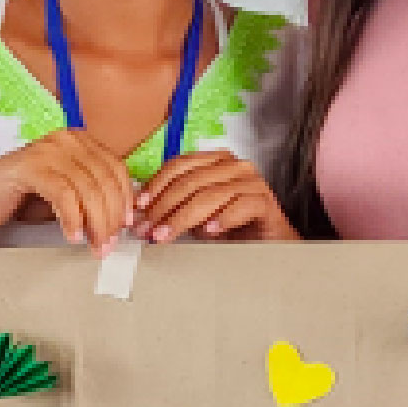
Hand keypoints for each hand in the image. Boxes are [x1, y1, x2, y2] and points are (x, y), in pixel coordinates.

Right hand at [0, 130, 137, 250]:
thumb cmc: (25, 197)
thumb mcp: (68, 194)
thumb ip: (93, 197)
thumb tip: (125, 219)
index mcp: (80, 140)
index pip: (117, 169)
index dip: (125, 200)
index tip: (126, 227)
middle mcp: (66, 139)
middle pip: (104, 180)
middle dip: (111, 217)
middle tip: (108, 244)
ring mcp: (47, 150)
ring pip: (88, 188)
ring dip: (95, 223)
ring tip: (93, 245)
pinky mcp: (30, 166)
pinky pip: (64, 194)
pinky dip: (72, 218)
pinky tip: (72, 236)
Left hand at [133, 150, 293, 241]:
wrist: (269, 245)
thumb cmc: (232, 229)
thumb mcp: (196, 216)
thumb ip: (173, 208)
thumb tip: (141, 214)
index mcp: (215, 161)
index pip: (178, 166)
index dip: (155, 186)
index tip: (138, 208)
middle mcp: (233, 166)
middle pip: (190, 181)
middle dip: (163, 207)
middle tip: (147, 229)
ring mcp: (252, 182)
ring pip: (210, 194)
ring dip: (182, 218)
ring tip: (165, 235)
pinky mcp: (265, 202)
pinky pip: (240, 205)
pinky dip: (222, 218)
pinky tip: (208, 231)